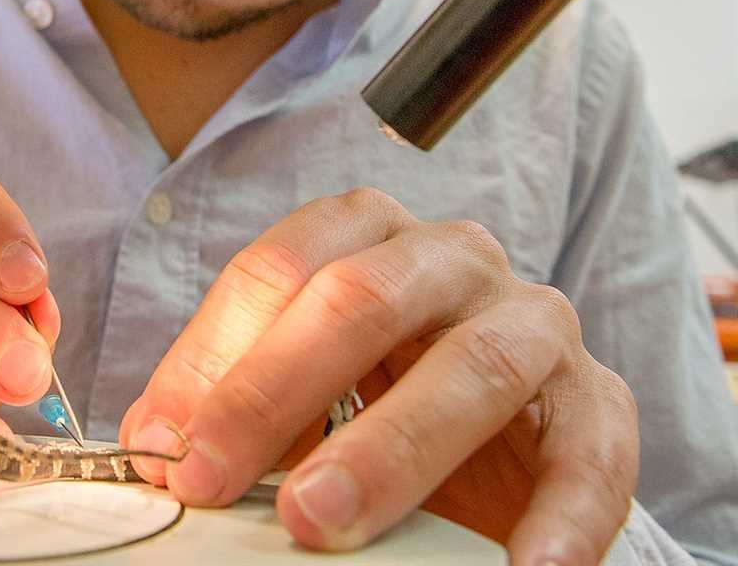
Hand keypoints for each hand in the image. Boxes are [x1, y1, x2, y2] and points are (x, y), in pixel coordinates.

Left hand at [119, 188, 637, 565]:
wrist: (492, 442)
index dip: (214, 356)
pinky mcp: (598, 401)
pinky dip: (560, 513)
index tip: (167, 448)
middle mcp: (450, 258)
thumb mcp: (295, 388)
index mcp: (363, 233)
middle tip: (214, 480)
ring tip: (318, 520)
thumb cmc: (373, 397)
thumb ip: (230, 402)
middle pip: (360, 298)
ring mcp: (532, 320)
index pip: (278, 269)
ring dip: (388, 449)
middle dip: (275, 391)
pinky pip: (589, 449)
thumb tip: (155, 447)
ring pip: (470, 364)